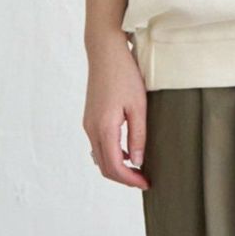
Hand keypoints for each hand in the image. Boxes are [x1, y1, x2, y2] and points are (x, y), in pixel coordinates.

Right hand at [84, 32, 148, 188]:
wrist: (105, 52)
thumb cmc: (124, 74)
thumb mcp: (138, 106)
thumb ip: (138, 136)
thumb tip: (137, 161)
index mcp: (104, 127)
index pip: (115, 166)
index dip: (130, 180)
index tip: (146, 183)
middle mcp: (91, 128)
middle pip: (104, 166)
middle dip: (124, 178)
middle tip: (143, 180)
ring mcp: (88, 124)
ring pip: (100, 157)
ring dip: (117, 168)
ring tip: (138, 170)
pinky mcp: (90, 118)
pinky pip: (98, 145)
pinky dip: (111, 155)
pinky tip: (128, 153)